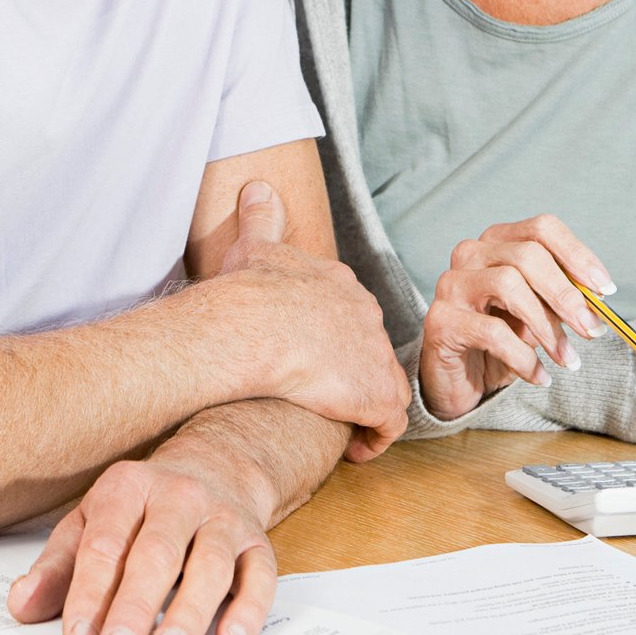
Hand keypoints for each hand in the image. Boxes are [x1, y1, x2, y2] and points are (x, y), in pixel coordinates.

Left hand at [7, 454, 275, 634]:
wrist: (216, 466)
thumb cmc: (141, 509)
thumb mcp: (89, 523)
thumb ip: (56, 567)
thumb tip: (21, 605)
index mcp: (127, 487)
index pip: (105, 543)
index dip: (89, 593)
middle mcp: (178, 496)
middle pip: (156, 553)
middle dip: (135, 607)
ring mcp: (222, 516)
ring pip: (210, 563)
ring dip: (190, 611)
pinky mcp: (258, 541)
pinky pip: (260, 574)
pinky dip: (249, 607)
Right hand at [213, 181, 409, 460]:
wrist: (255, 325)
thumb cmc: (248, 290)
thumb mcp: (255, 245)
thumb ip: (261, 218)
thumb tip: (258, 186)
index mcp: (341, 284)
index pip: (350, 313)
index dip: (336, 337)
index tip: (317, 357)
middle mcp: (368, 315)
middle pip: (370, 348)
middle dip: (354, 370)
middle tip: (327, 392)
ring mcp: (376, 355)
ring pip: (383, 386)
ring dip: (366, 406)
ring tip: (342, 424)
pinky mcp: (378, 394)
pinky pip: (388, 424)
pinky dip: (374, 439)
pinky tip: (353, 448)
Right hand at [420, 214, 614, 421]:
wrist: (459, 380)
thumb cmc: (501, 342)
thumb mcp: (537, 317)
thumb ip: (560, 302)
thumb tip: (597, 304)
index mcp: (498, 243)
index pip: (542, 229)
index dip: (577, 255)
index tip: (605, 289)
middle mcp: (471, 254)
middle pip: (528, 254)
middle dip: (566, 294)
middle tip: (591, 329)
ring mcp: (452, 284)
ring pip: (508, 283)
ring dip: (547, 326)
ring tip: (567, 358)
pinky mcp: (440, 320)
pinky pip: (491, 332)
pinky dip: (523, 357)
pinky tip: (538, 375)